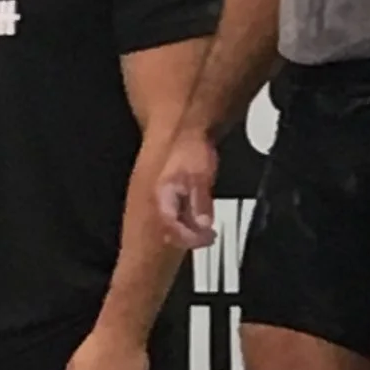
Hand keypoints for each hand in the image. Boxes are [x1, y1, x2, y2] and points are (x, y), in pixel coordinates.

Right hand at [155, 131, 217, 249]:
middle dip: (189, 238)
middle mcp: (160, 201)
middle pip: (170, 230)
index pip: (174, 231)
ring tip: (205, 230)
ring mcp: (163, 195)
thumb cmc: (190, 150)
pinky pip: (175, 211)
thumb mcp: (200, 177)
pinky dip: (187, 217)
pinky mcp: (169, 190)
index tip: (209, 238)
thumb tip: (204, 224)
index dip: (192, 239)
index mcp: (164, 201)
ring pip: (172, 221)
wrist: (185, 130)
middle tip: (207, 238)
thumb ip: (201, 202)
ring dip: (188, 229)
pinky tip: (197, 214)